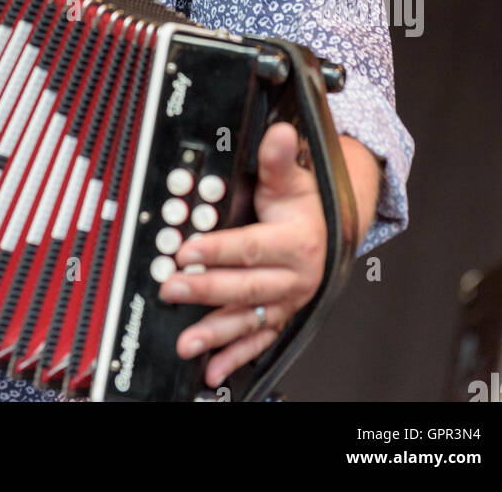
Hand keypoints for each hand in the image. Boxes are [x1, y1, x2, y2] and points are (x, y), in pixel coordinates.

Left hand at [159, 120, 326, 388]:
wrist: (330, 232)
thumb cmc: (304, 205)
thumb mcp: (291, 178)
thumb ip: (277, 157)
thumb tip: (276, 132)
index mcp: (295, 243)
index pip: (251, 248)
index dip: (218, 249)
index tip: (187, 249)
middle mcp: (294, 278)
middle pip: (245, 287)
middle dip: (206, 289)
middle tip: (171, 287)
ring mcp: (286, 302)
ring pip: (248, 320)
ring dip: (216, 334)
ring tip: (186, 341)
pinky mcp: (279, 317)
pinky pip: (257, 341)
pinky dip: (235, 357)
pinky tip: (213, 369)